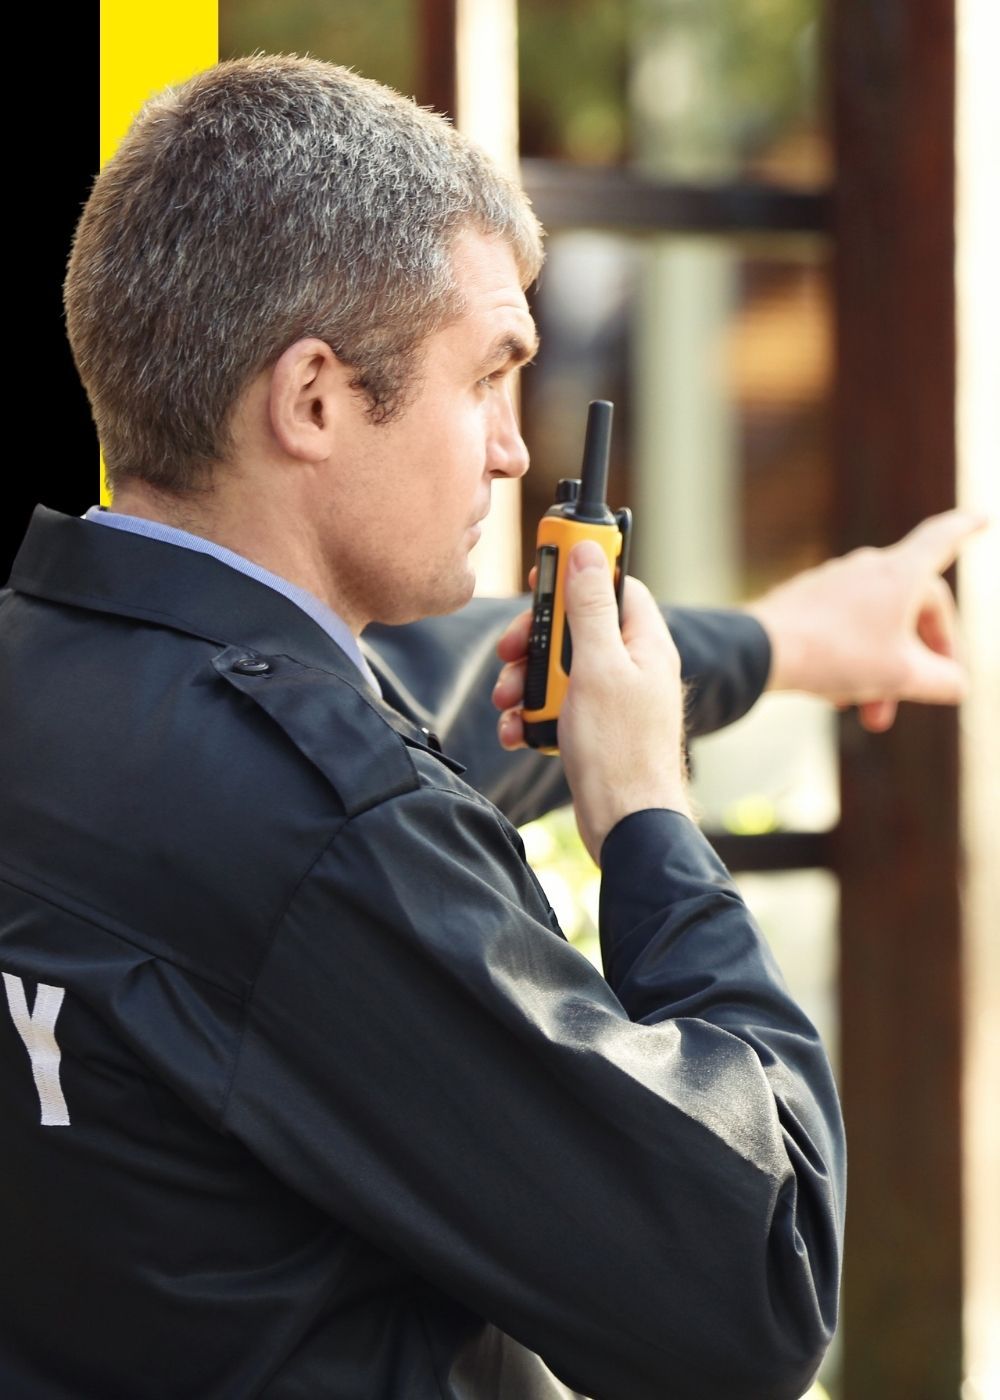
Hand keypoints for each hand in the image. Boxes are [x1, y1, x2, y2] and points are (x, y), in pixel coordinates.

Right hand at [494, 541, 690, 862]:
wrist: (626, 826)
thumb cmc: (620, 750)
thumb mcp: (596, 668)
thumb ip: (589, 608)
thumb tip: (587, 552)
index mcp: (644, 644)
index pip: (614, 587)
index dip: (577, 575)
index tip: (541, 573)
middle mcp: (630, 668)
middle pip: (573, 629)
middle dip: (534, 642)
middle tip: (509, 652)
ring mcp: (612, 700)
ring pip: (557, 671)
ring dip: (524, 684)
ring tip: (508, 704)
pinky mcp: (592, 730)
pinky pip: (554, 708)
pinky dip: (531, 716)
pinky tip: (518, 731)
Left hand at [746, 510, 986, 731]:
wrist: (761, 651)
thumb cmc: (837, 656)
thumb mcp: (902, 677)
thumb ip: (942, 681)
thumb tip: (956, 685)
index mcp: (900, 573)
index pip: (942, 539)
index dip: (966, 529)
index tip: (982, 518)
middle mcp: (867, 567)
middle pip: (912, 609)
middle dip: (921, 659)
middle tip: (921, 697)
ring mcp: (833, 583)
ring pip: (875, 628)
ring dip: (882, 671)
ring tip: (871, 716)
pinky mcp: (804, 601)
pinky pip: (842, 631)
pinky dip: (851, 662)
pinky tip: (837, 699)